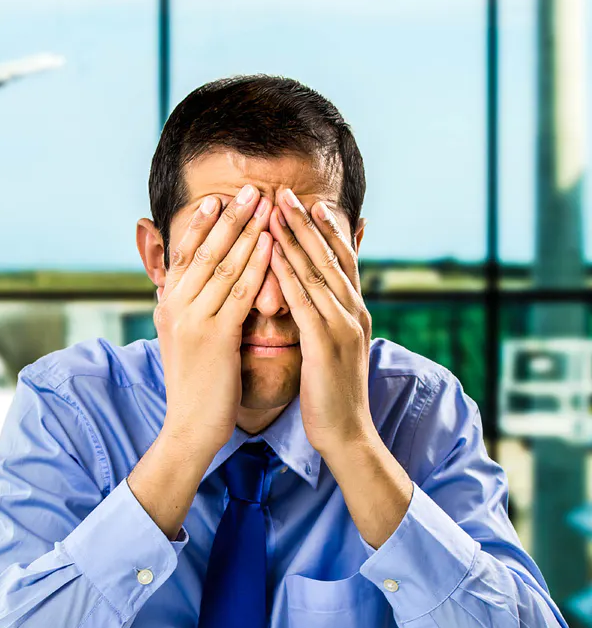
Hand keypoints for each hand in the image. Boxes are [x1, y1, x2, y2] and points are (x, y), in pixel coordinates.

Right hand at [154, 184, 273, 454]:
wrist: (189, 427)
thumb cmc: (193, 385)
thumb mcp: (179, 339)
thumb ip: (179, 309)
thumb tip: (172, 287)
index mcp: (167, 304)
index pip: (185, 254)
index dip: (202, 224)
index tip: (219, 199)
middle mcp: (175, 306)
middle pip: (205, 251)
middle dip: (230, 217)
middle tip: (251, 189)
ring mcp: (193, 320)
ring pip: (223, 265)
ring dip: (247, 231)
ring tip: (266, 205)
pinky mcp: (215, 337)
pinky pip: (239, 293)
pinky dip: (256, 265)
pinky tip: (272, 245)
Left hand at [268, 189, 373, 456]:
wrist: (347, 435)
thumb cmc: (331, 393)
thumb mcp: (329, 347)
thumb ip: (324, 319)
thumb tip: (312, 299)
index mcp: (353, 311)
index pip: (339, 259)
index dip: (323, 229)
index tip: (306, 201)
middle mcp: (353, 312)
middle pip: (329, 256)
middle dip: (305, 222)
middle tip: (284, 192)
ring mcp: (343, 326)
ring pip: (317, 272)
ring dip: (295, 239)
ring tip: (274, 211)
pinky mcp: (327, 345)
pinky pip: (305, 303)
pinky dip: (289, 276)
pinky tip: (273, 256)